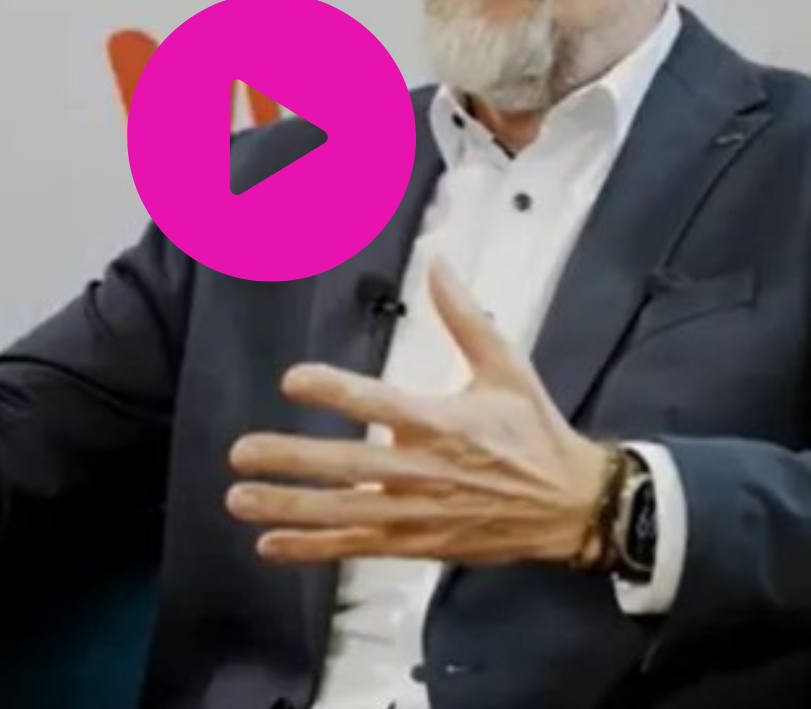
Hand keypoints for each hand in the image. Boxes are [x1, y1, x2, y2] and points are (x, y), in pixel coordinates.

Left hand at [226, 260, 618, 565]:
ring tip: (239, 499)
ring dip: (289, 508)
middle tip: (241, 452)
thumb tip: (439, 262)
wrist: (571, 505)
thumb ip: (466, 317)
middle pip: (348, 466)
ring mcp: (418, 513)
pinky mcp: (418, 543)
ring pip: (344, 513)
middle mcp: (424, 470)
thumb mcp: (507, 367)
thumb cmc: (534, 431)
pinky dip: (315, 549)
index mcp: (443, 423)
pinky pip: (358, 548)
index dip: (334, 390)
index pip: (379, 403)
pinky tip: (271, 546)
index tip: (291, 379)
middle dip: (292, 461)